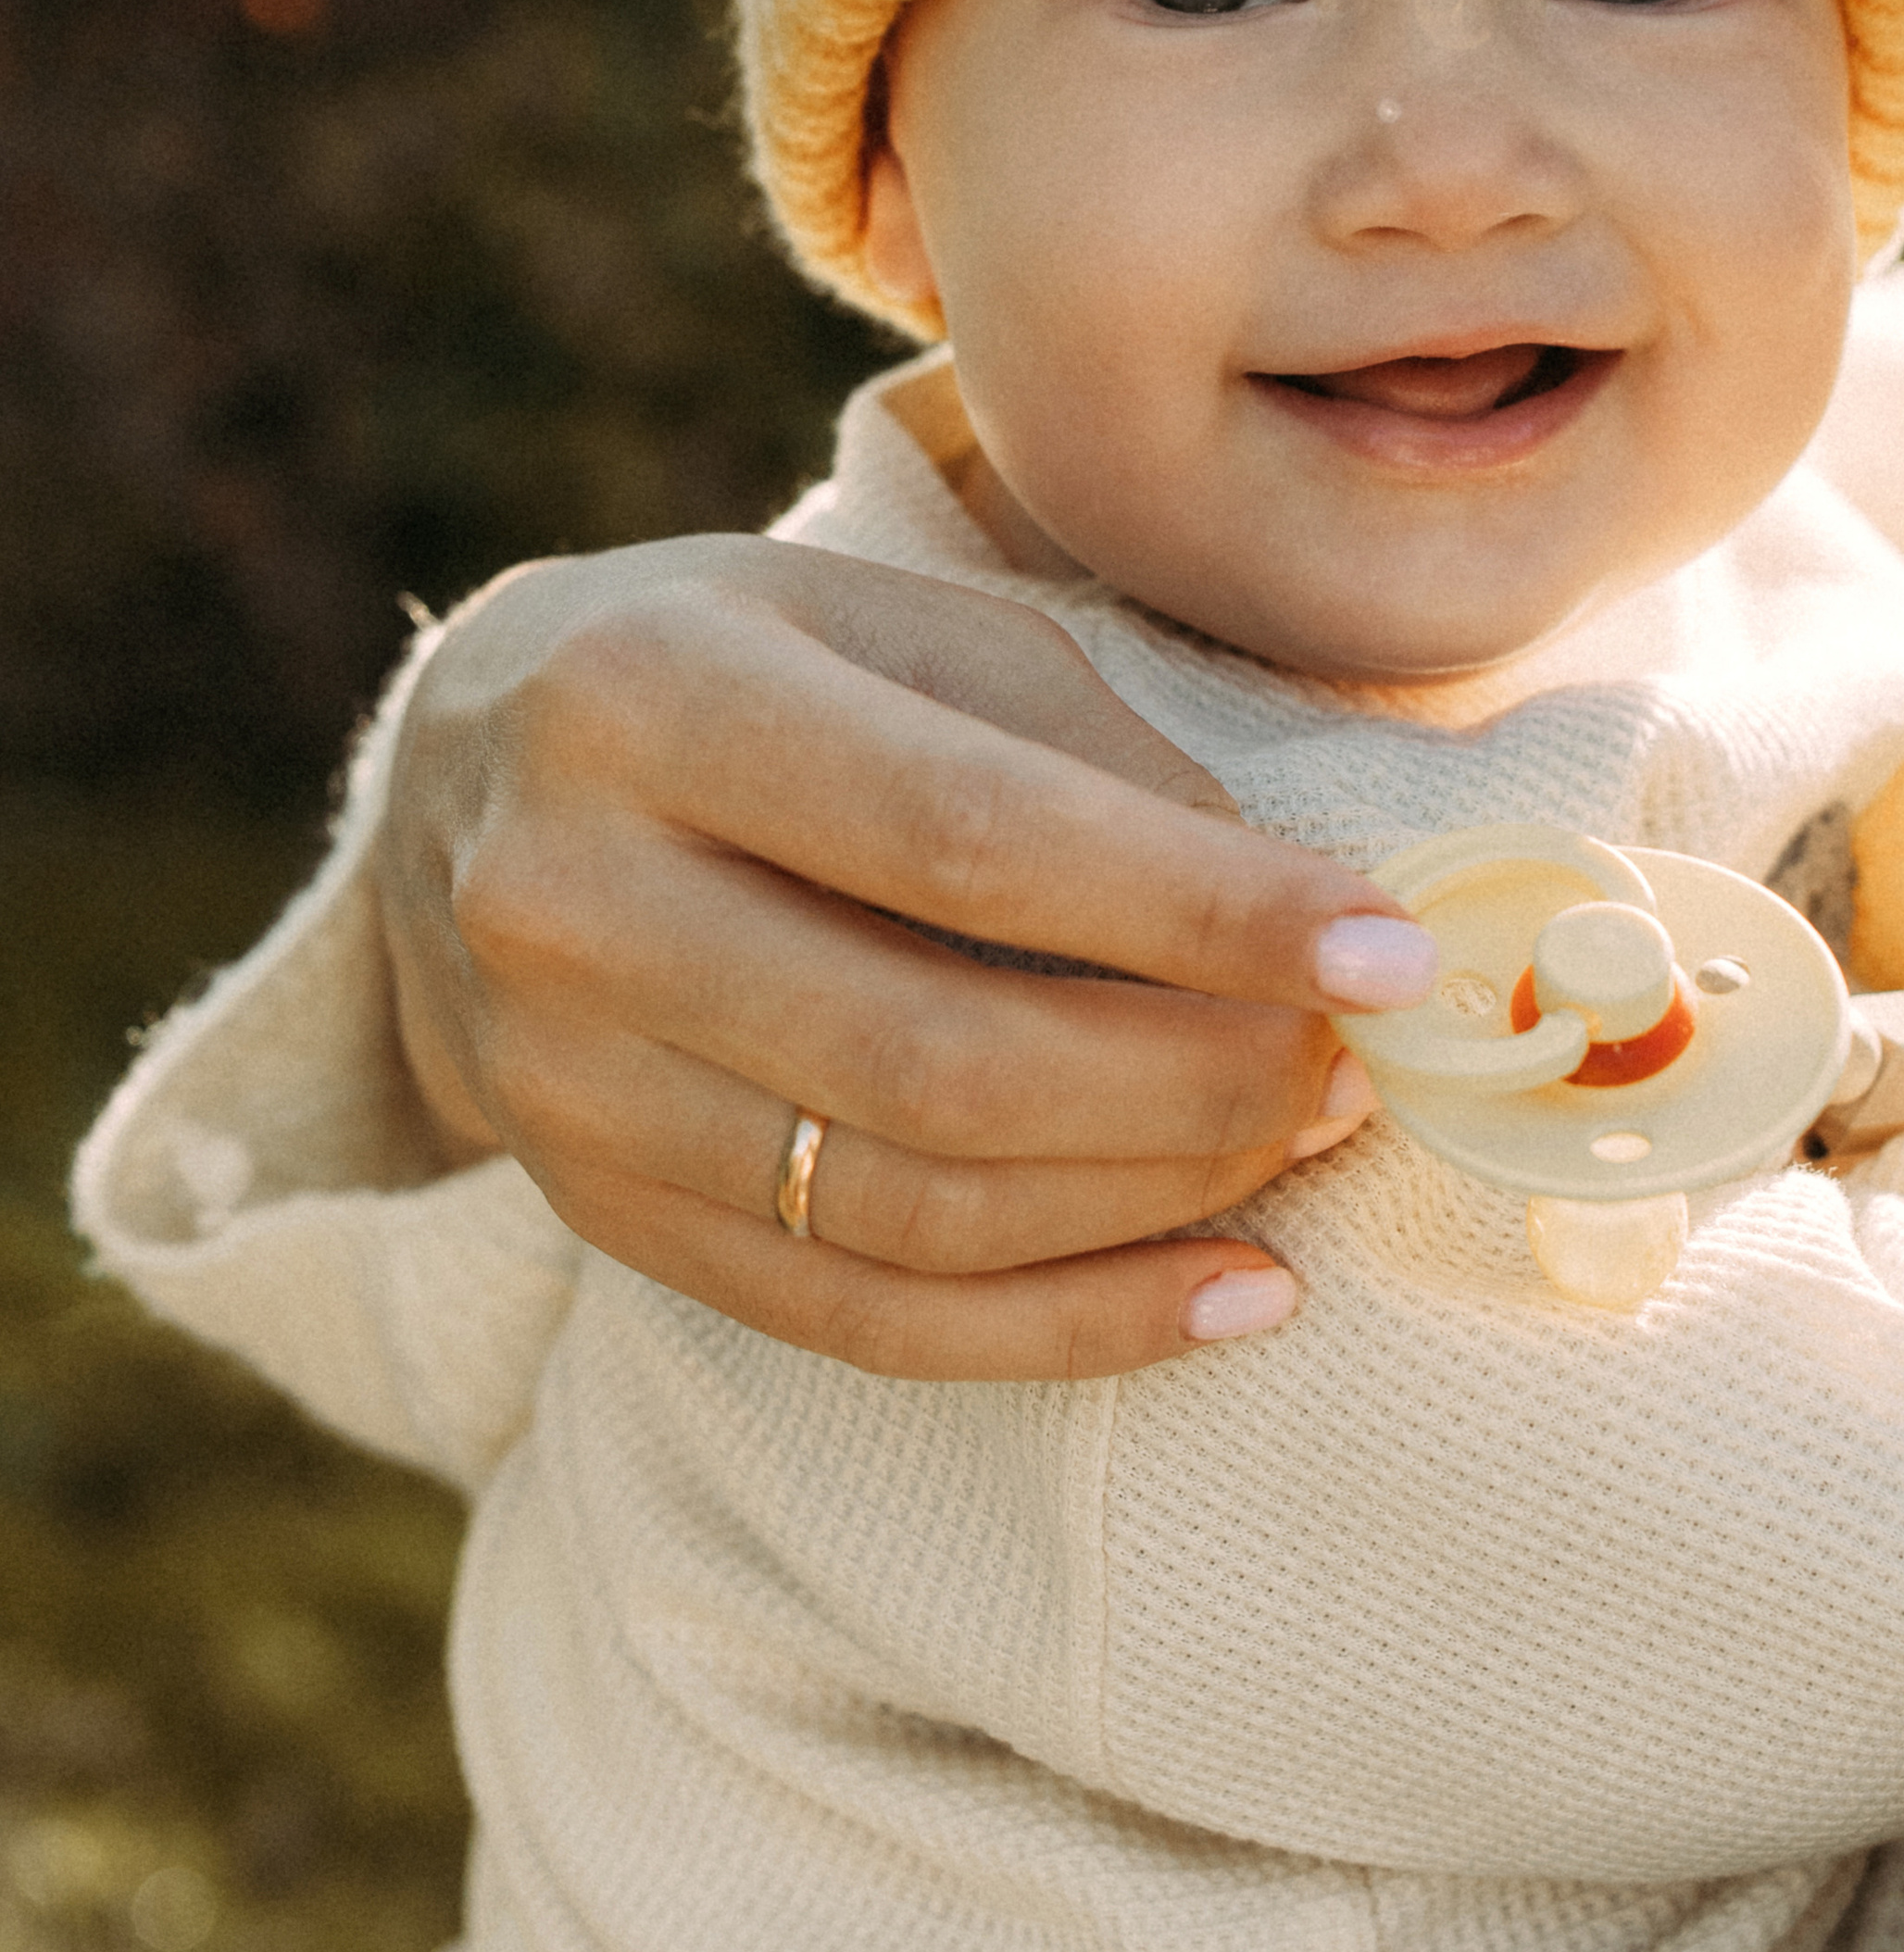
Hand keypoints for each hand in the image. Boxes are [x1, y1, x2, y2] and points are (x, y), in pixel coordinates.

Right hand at [372, 539, 1429, 1380]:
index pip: (966, 837)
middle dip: (1195, 1080)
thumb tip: (1286, 913)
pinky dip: (1068, 1331)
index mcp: (651, 696)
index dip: (1198, 911)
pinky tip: (1229, 1295)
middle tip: (1353, 1064)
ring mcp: (562, 1084)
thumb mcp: (890, 621)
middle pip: (938, 1056)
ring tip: (1300, 1143)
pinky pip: (858, 1323)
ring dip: (1155, 1202)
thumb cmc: (747, 666)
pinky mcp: (593, 1215)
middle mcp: (569, 899)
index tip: (1384, 954)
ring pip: (910, 1210)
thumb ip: (1075, 745)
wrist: (472, 776)